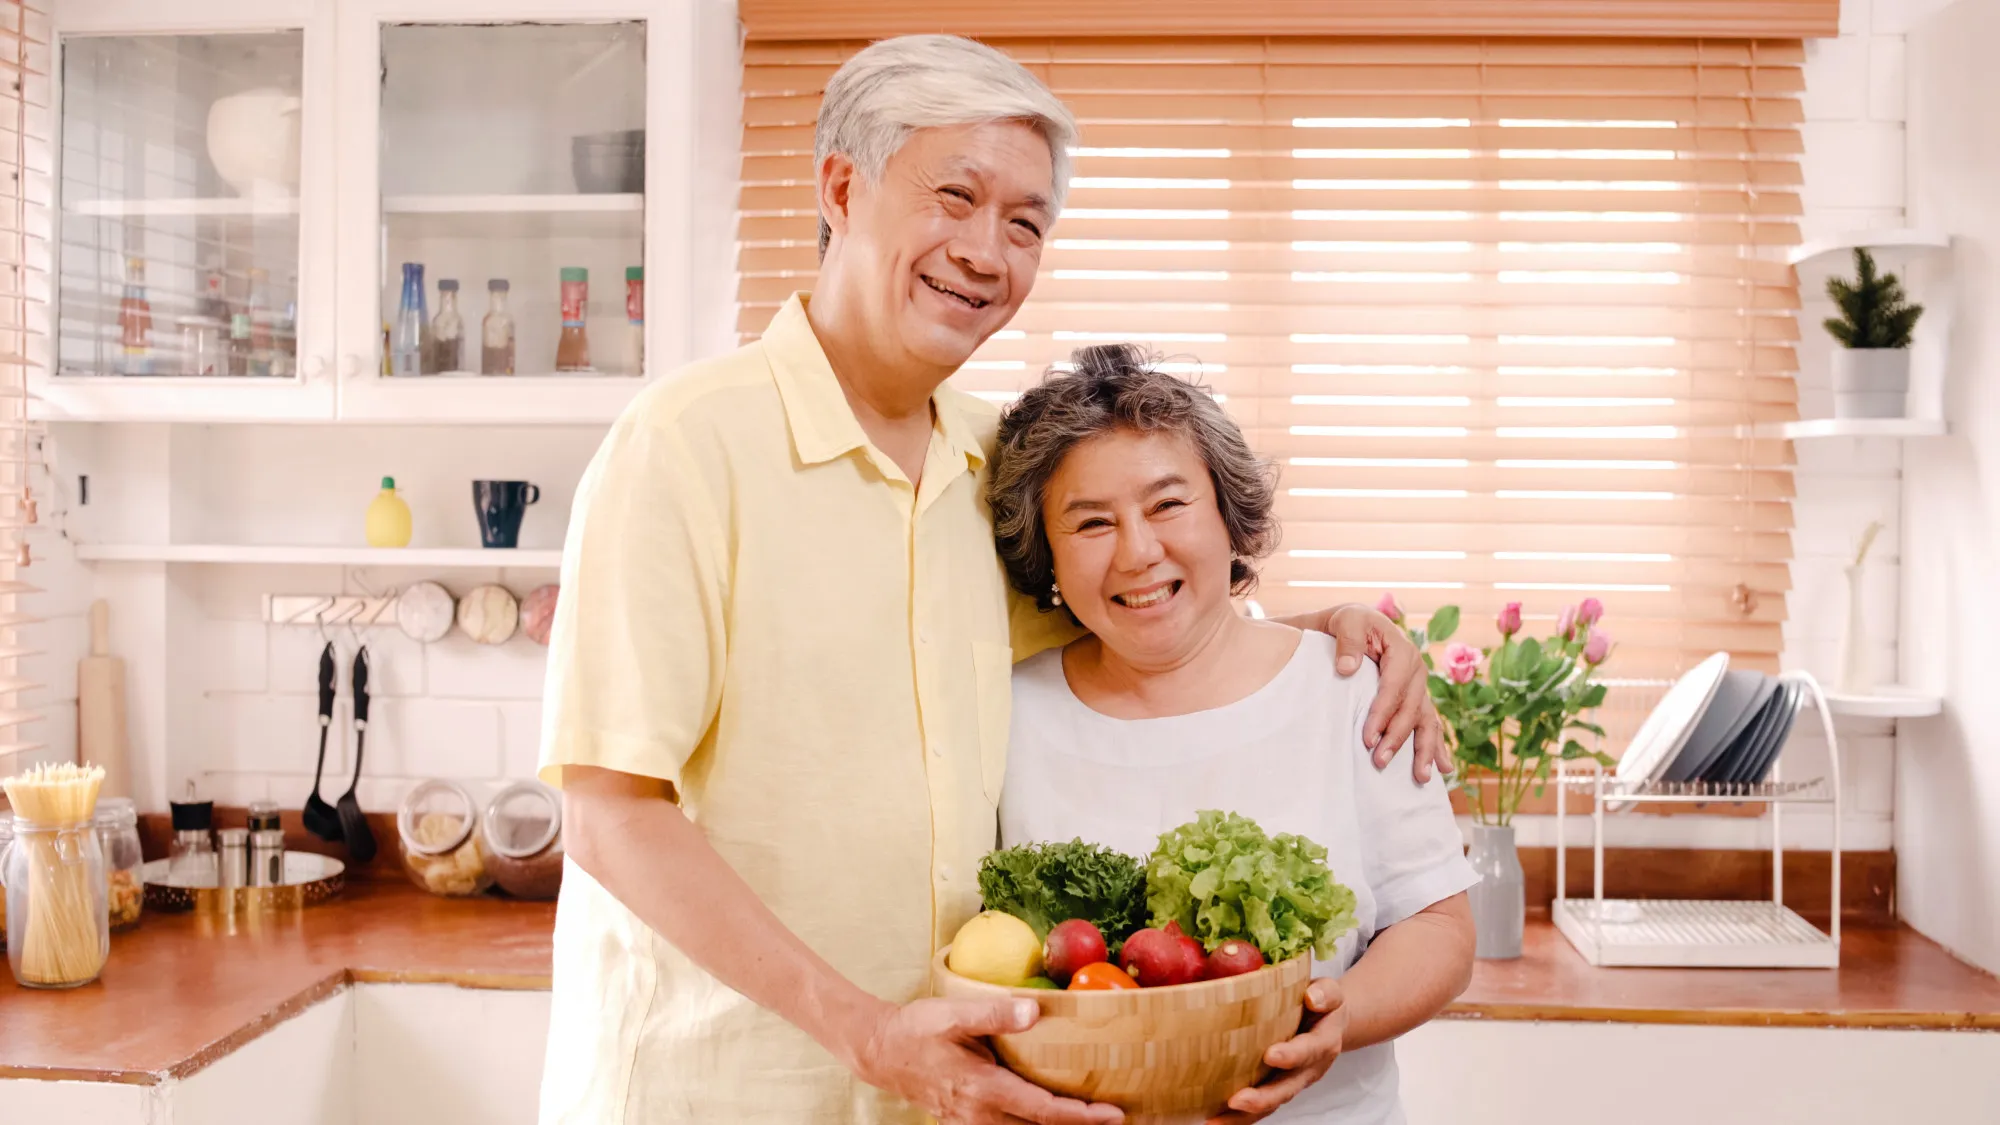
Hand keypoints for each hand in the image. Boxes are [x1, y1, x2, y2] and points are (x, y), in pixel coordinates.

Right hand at [850, 996, 1124, 1124]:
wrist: (880, 1052)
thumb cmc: (917, 1030)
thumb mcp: (953, 1014)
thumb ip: (994, 1014)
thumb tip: (1034, 1011)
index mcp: (983, 1089)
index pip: (1043, 1112)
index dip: (1081, 1117)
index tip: (1113, 1114)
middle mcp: (981, 1114)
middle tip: (1115, 1118)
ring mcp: (972, 1122)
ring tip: (1090, 1117)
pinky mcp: (967, 1120)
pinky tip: (1049, 1114)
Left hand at [1205, 978, 1348, 1123]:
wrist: (1331, 1025)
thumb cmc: (1323, 1004)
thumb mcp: (1331, 992)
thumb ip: (1326, 994)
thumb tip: (1312, 997)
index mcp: (1323, 1043)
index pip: (1309, 1050)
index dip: (1291, 1055)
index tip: (1270, 1055)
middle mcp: (1309, 1069)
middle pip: (1287, 1088)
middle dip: (1262, 1098)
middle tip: (1237, 1101)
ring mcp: (1293, 1082)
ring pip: (1271, 1104)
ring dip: (1245, 1115)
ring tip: (1216, 1121)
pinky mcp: (1278, 1088)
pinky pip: (1260, 1107)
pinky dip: (1238, 1116)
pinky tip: (1213, 1118)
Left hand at [1323, 604, 1450, 781]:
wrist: (1356, 625)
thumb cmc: (1350, 623)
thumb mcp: (1347, 621)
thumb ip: (1348, 641)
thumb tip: (1348, 668)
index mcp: (1403, 652)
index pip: (1394, 688)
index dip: (1382, 714)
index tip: (1367, 738)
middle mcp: (1418, 671)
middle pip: (1411, 709)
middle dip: (1397, 738)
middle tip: (1379, 761)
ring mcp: (1419, 687)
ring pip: (1427, 721)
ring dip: (1425, 750)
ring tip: (1423, 777)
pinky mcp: (1416, 699)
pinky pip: (1429, 724)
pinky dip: (1436, 746)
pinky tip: (1443, 768)